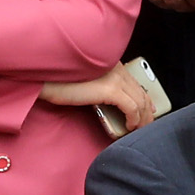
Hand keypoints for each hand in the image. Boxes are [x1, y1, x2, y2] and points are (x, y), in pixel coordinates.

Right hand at [41, 58, 156, 132]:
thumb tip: (111, 101)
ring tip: (139, 130)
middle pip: (140, 92)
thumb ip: (100, 86)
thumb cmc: (59, 80)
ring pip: (139, 101)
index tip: (148, 110)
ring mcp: (115, 78)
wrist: (46, 77)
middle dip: (146, 111)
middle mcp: (117, 68)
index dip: (144, 98)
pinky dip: (134, 119)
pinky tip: (129, 126)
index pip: (135, 83)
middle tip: (147, 124)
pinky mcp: (110, 90)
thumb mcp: (85, 81)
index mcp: (112, 64)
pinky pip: (132, 108)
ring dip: (142, 118)